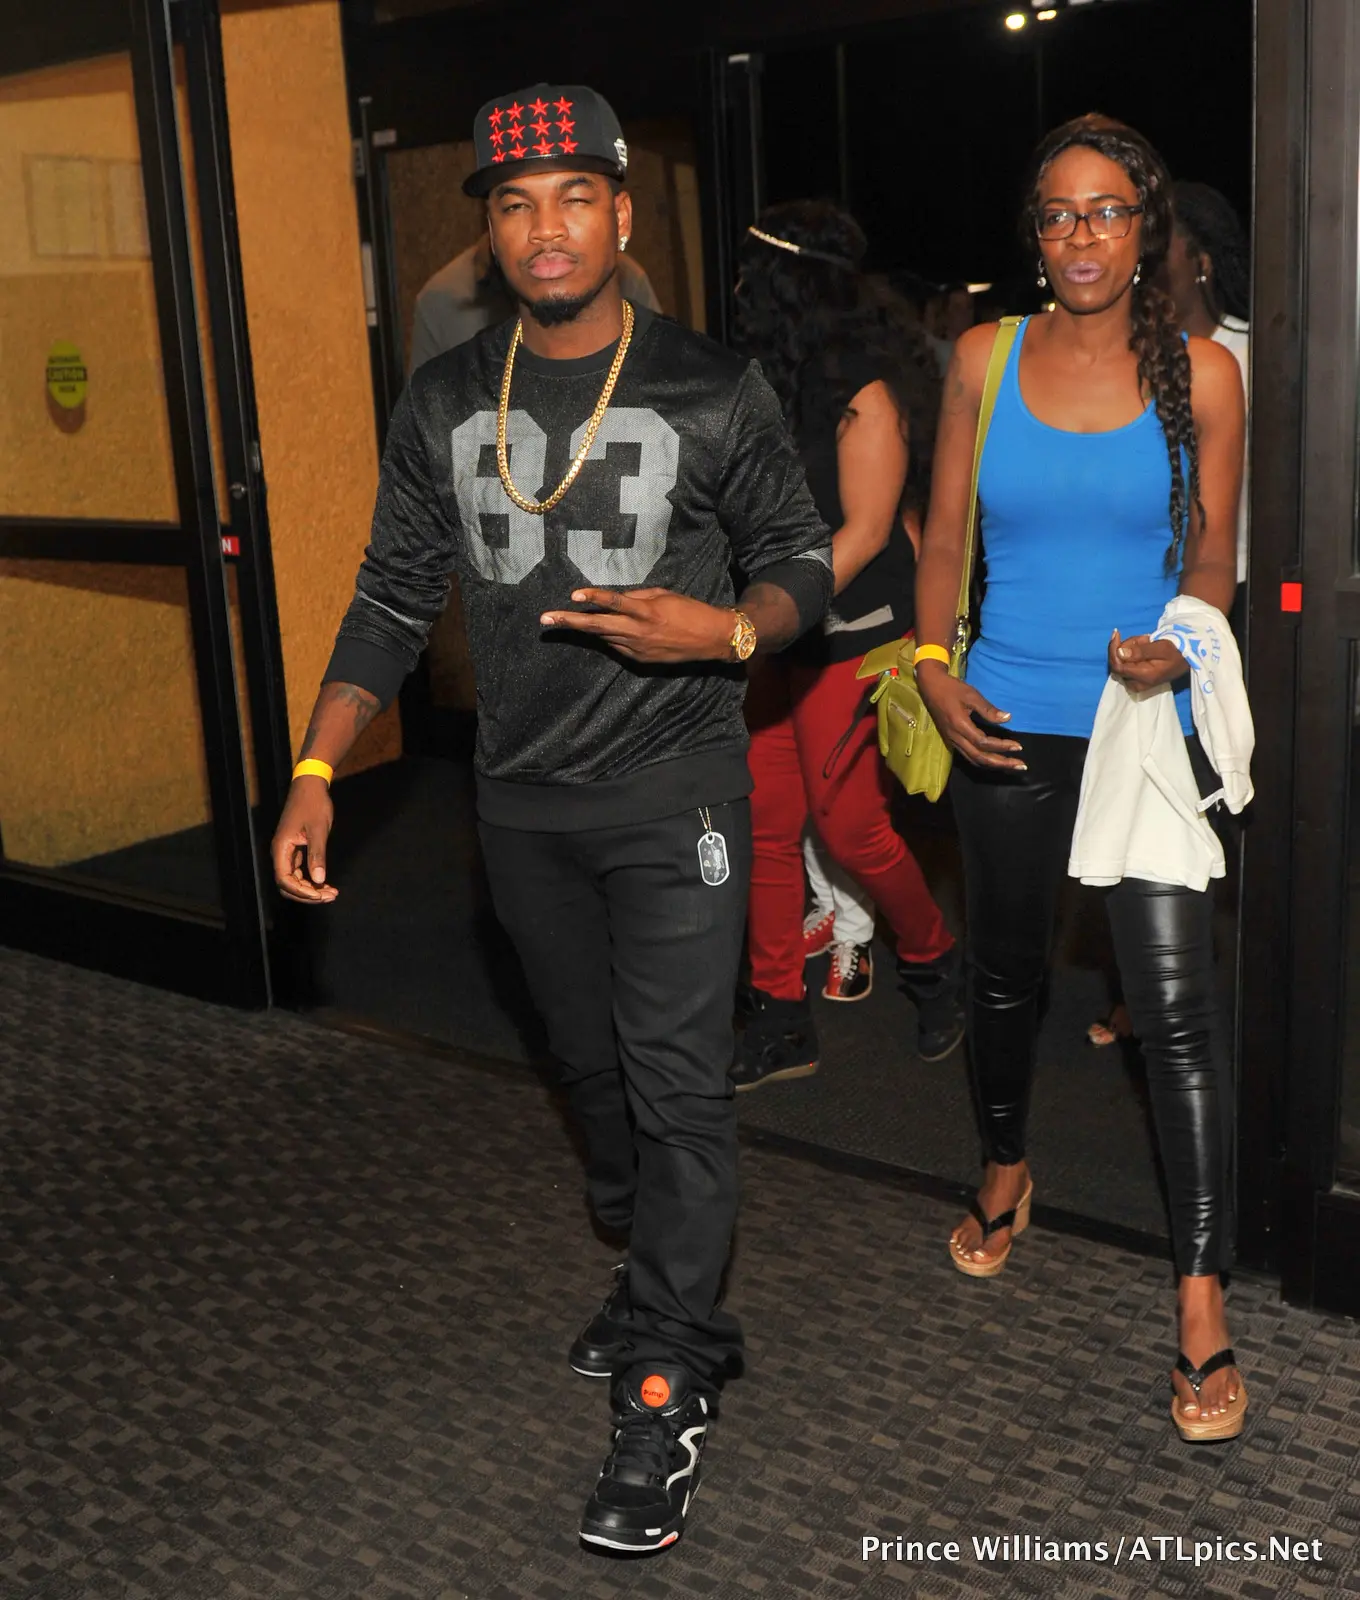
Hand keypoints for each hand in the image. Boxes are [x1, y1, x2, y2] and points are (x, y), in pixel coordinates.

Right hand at [271, 777, 337, 903]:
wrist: (310, 785)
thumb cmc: (313, 804)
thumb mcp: (318, 830)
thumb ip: (317, 855)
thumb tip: (319, 879)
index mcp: (281, 848)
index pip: (285, 880)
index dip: (302, 892)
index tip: (321, 894)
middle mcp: (280, 852)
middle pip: (288, 885)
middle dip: (307, 894)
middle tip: (330, 896)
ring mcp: (287, 851)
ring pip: (294, 880)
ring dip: (311, 889)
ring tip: (332, 893)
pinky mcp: (294, 849)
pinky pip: (299, 871)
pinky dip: (312, 879)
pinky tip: (326, 883)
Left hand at [539, 588, 732, 662]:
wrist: (711, 638)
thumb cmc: (689, 610)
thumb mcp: (663, 595)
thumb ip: (637, 597)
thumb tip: (616, 599)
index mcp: (646, 612)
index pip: (614, 602)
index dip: (593, 598)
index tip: (573, 595)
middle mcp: (638, 632)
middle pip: (597, 626)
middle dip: (570, 622)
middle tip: (545, 618)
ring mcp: (637, 649)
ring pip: (603, 637)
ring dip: (583, 629)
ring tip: (559, 620)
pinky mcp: (640, 660)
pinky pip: (617, 646)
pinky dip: (609, 637)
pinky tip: (602, 631)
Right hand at [916, 662, 1025, 770]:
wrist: (930, 687)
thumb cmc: (952, 688)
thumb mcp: (971, 695)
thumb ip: (988, 709)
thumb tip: (1008, 718)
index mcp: (960, 725)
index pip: (983, 742)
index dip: (1002, 746)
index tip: (1018, 746)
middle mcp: (955, 737)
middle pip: (980, 757)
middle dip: (1001, 763)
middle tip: (1021, 765)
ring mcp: (952, 741)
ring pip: (974, 760)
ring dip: (993, 765)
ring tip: (1010, 765)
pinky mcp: (951, 740)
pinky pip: (969, 756)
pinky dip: (983, 761)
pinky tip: (994, 760)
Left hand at [1108, 630, 1187, 687]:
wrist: (1187, 660)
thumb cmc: (1176, 652)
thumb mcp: (1161, 647)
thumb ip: (1140, 651)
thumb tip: (1119, 653)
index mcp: (1144, 676)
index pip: (1117, 666)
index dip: (1113, 650)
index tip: (1116, 634)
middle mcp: (1137, 683)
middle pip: (1117, 664)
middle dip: (1126, 647)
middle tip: (1143, 638)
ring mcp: (1136, 683)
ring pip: (1122, 662)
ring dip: (1132, 647)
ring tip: (1148, 641)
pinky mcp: (1136, 679)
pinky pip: (1127, 663)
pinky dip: (1134, 651)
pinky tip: (1146, 646)